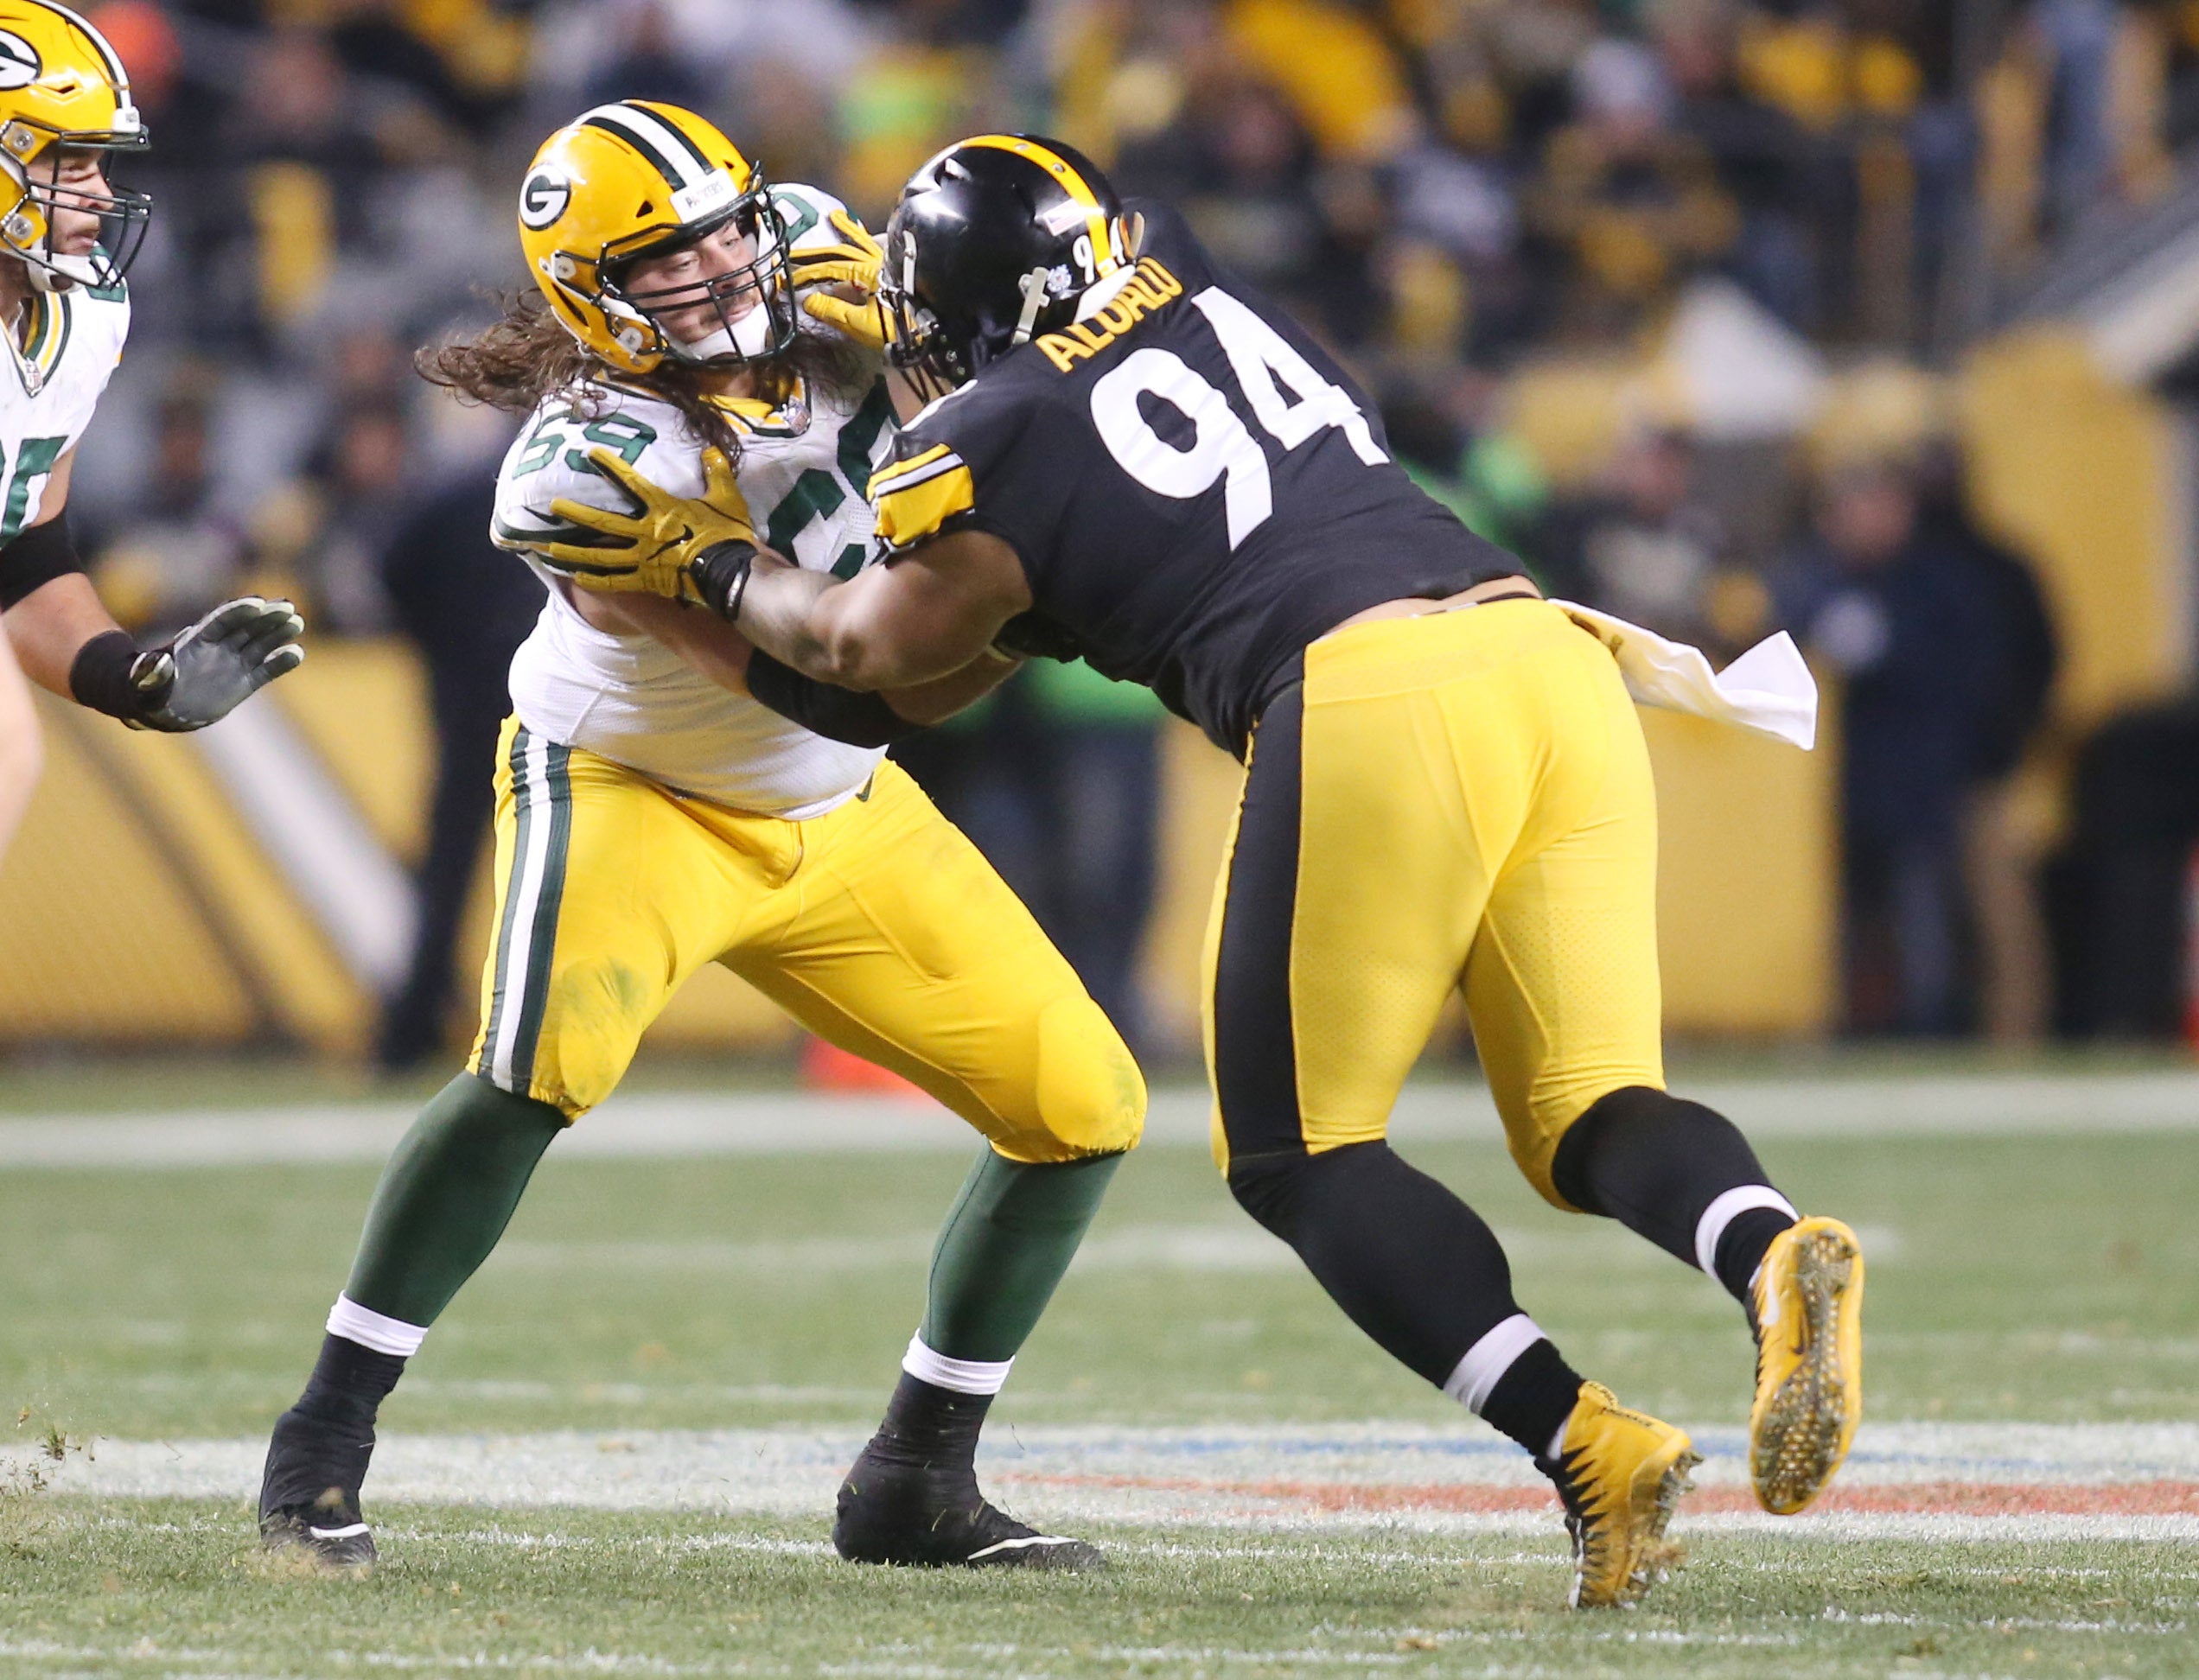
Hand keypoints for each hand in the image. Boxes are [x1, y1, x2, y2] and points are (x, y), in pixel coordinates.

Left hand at [130, 595, 304, 731]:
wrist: (163, 708)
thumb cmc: (149, 689)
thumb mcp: (145, 679)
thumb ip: (153, 670)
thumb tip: (160, 662)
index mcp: (197, 641)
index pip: (222, 621)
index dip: (239, 611)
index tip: (258, 604)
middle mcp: (220, 647)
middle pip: (247, 627)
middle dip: (267, 617)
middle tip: (288, 607)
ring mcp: (235, 663)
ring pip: (261, 644)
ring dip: (279, 633)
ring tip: (297, 622)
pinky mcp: (246, 682)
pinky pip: (267, 670)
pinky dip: (282, 662)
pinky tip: (296, 653)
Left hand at [541, 446, 757, 607]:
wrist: (731, 573)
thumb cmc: (727, 535)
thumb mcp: (727, 499)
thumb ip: (717, 473)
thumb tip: (712, 450)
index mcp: (662, 508)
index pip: (630, 482)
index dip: (609, 467)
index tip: (589, 454)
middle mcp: (645, 532)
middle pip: (603, 522)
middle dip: (576, 513)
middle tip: (553, 505)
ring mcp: (643, 558)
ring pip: (601, 555)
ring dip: (575, 551)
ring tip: (551, 548)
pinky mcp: (647, 580)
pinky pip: (616, 582)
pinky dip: (596, 581)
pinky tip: (577, 578)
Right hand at [790, 210, 891, 350]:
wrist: (930, 330)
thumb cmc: (898, 327)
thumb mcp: (862, 323)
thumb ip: (834, 310)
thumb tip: (809, 300)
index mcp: (867, 273)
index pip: (832, 269)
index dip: (810, 273)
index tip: (793, 278)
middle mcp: (878, 262)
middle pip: (844, 252)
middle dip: (819, 252)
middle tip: (798, 251)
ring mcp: (889, 264)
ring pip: (864, 243)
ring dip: (848, 231)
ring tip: (834, 216)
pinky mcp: (897, 271)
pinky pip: (880, 250)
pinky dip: (868, 241)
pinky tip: (866, 236)